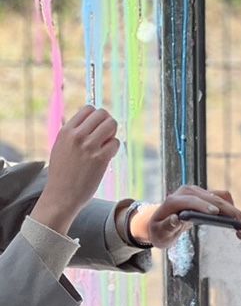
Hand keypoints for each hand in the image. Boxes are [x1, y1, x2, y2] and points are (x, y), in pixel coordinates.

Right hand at [32, 106, 119, 235]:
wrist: (61, 196)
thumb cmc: (62, 173)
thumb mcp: (60, 147)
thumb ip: (72, 133)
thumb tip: (88, 121)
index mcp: (66, 131)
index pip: (88, 109)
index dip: (96, 117)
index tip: (97, 127)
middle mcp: (77, 136)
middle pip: (103, 114)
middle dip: (107, 123)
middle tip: (105, 136)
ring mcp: (89, 147)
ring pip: (112, 125)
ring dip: (113, 134)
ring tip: (106, 145)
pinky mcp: (100, 159)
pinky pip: (116, 143)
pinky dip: (114, 148)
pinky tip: (107, 157)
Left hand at [130, 185, 240, 249]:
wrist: (161, 222)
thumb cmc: (159, 230)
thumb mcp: (159, 232)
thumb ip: (167, 226)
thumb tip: (175, 219)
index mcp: (174, 200)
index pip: (191, 200)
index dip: (203, 206)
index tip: (215, 213)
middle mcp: (188, 192)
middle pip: (212, 199)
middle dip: (229, 213)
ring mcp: (199, 193)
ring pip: (221, 199)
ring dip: (235, 212)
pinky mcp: (207, 196)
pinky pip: (223, 200)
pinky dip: (233, 210)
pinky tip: (239, 223)